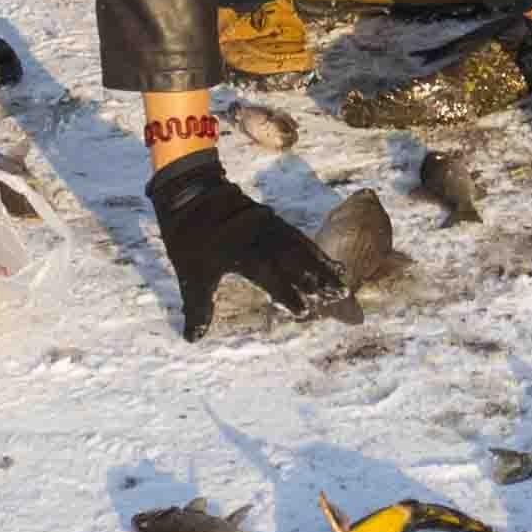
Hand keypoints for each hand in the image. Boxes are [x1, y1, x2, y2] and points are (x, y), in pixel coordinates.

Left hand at [151, 156, 349, 334]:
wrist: (192, 192)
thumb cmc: (189, 237)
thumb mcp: (190, 273)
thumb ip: (197, 307)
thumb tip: (191, 339)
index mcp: (241, 252)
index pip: (270, 277)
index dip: (287, 294)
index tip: (304, 310)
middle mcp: (260, 238)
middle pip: (295, 261)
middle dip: (318, 280)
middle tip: (339, 297)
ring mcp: (269, 227)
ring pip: (302, 248)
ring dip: (322, 266)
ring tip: (342, 283)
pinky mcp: (274, 221)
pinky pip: (299, 237)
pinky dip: (315, 251)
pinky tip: (328, 262)